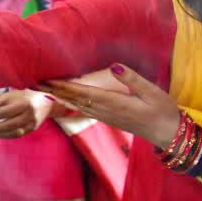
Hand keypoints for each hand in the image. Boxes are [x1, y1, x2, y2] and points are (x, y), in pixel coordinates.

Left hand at [0, 89, 54, 138]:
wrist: (46, 104)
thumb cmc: (24, 97)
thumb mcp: (11, 95)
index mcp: (23, 103)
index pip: (2, 112)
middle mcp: (28, 115)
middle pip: (6, 125)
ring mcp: (30, 124)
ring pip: (10, 133)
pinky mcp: (30, 130)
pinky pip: (14, 136)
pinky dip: (2, 135)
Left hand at [40, 64, 180, 147]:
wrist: (167, 134)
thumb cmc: (163, 111)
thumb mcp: (152, 92)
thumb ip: (133, 80)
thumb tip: (114, 66)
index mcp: (113, 103)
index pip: (82, 93)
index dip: (62, 86)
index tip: (46, 79)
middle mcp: (105, 111)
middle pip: (73, 100)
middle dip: (54, 91)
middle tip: (33, 81)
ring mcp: (105, 116)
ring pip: (76, 105)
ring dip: (59, 96)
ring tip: (43, 87)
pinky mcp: (108, 118)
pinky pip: (83, 109)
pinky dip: (70, 102)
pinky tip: (63, 98)